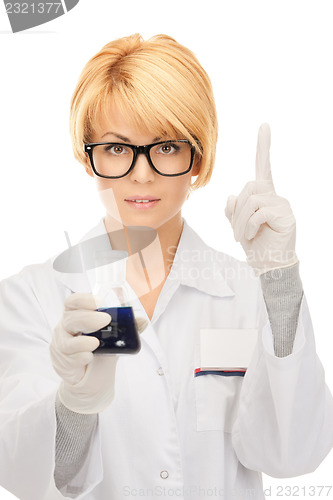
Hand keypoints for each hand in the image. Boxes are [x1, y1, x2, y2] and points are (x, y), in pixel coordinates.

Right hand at [50, 293, 118, 413]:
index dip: (83, 299)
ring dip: (82, 342)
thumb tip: (143, 321)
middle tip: (104, 320)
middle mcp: (66, 328)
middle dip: (88, 318)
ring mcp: (61, 346)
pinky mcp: (62, 363)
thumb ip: (128, 328)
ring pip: (66, 341)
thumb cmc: (101, 352)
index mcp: (77, 315)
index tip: (100, 302)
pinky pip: (68, 359)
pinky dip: (79, 358)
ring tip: (96, 343)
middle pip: (70, 319)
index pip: (73, 301)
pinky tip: (88, 358)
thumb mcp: (115, 338)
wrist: (92, 380)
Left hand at [225, 123, 297, 275]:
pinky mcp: (286, 215)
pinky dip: (250, 226)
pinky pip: (259, 212)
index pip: (263, 166)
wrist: (268, 264)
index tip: (264, 126)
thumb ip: (233, 209)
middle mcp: (274, 195)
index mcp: (263, 194)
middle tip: (236, 233)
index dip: (263, 147)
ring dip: (240, 222)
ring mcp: (282, 204)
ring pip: (251, 200)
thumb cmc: (255, 244)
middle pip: (248, 187)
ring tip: (243, 236)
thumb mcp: (238, 225)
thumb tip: (231, 196)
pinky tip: (252, 236)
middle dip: (236, 212)